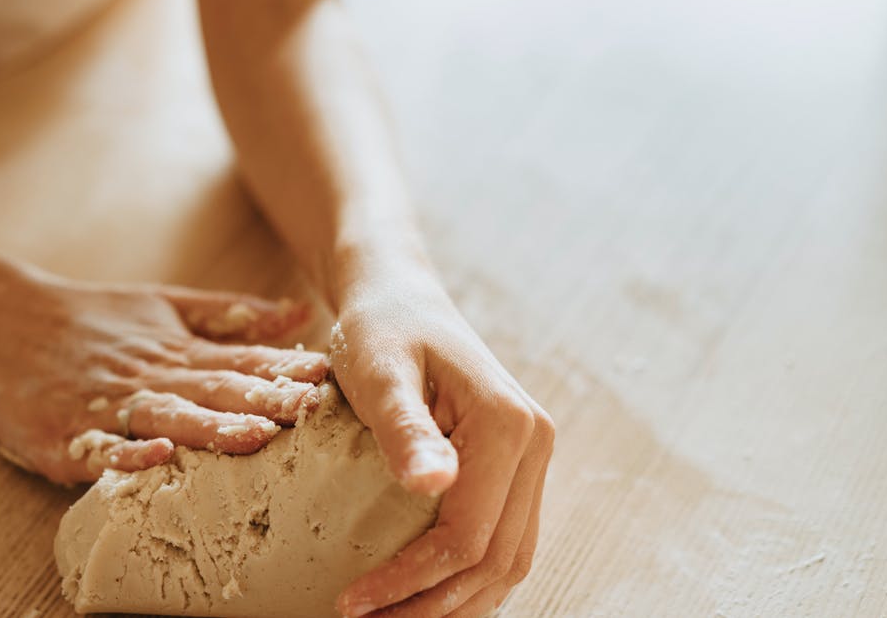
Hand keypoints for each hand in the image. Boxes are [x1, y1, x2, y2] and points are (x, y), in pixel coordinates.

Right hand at [0, 257, 328, 483]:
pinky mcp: (60, 437)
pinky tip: (157, 458)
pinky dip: (125, 456)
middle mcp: (144, 375)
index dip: (284, 371)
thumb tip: (302, 311)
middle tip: (314, 412)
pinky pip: (97, 451)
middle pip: (211, 390)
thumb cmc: (88, 318)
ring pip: (164, 417)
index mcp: (173, 349)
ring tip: (256, 437)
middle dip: (266, 402)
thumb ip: (231, 314)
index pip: (238, 361)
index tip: (331, 377)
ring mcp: (101, 406)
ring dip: (212, 428)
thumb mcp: (163, 304)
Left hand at [332, 269, 554, 617]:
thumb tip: (434, 483)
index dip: (410, 581)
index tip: (351, 603)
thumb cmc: (380, 329)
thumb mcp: (379, 371)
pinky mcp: (516, 467)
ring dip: (455, 602)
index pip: (466, 535)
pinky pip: (504, 540)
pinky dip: (469, 577)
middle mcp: (535, 445)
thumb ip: (405, 427)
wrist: (399, 298)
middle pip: (495, 560)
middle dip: (432, 604)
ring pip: (509, 561)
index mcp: (508, 426)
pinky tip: (423, 592)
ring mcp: (532, 458)